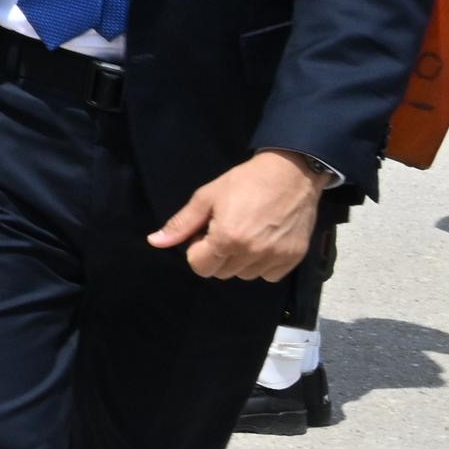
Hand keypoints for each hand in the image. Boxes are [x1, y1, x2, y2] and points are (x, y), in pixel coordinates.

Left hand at [151, 147, 327, 280]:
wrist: (292, 173)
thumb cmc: (245, 181)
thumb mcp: (206, 197)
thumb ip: (181, 224)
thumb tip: (155, 242)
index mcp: (227, 238)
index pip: (199, 266)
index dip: (197, 250)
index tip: (206, 232)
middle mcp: (252, 253)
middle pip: (221, 273)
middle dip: (217, 255)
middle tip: (226, 229)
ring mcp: (275, 257)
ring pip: (244, 275)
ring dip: (240, 261)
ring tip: (246, 234)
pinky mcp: (294, 258)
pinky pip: (269, 275)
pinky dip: (263, 263)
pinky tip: (264, 241)